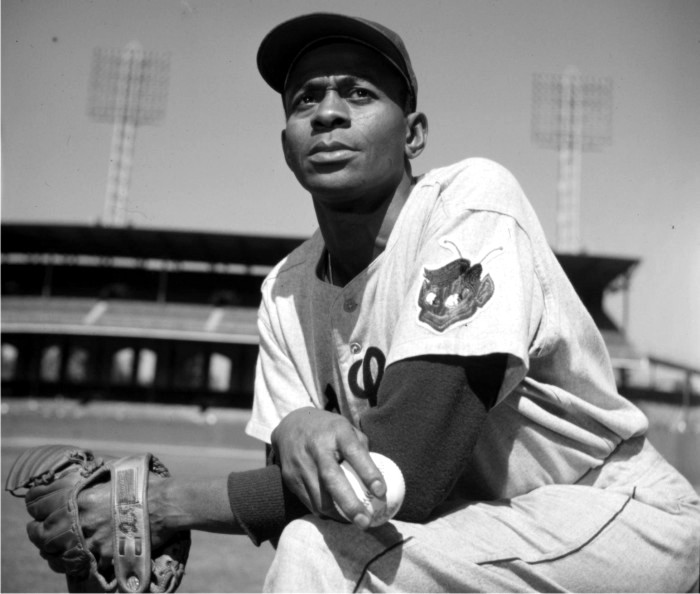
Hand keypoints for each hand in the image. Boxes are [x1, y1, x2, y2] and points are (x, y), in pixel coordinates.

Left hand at [26, 473, 171, 576]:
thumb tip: (82, 476)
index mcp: (80, 496)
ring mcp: (90, 540)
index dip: (34, 503)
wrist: (166, 505)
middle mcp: (80, 519)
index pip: (40, 502)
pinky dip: (70, 563)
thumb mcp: (116, 471)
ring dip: (48, 550)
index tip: (35, 506)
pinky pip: (77, 565)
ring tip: (49, 548)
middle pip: (41, 532)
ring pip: (53, 552)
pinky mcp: (102, 557)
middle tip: (36, 530)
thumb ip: (94, 477)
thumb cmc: (144, 484)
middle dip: (36, 531)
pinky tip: (71, 559)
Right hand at [271, 407, 385, 528]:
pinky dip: (326, 512)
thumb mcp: (347, 428)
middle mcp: (316, 447)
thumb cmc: (328, 429)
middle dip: (350, 504)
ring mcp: (300, 464)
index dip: (368, 472)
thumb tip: (380, 477)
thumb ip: (361, 449)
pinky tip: (338, 515)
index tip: (381, 492)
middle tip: (365, 522)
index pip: (354, 452)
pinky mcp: (290, 479)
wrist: (290, 426)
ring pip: (319, 498)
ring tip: (355, 522)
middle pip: (332, 479)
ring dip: (338, 515)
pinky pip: (310, 503)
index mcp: (336, 432)